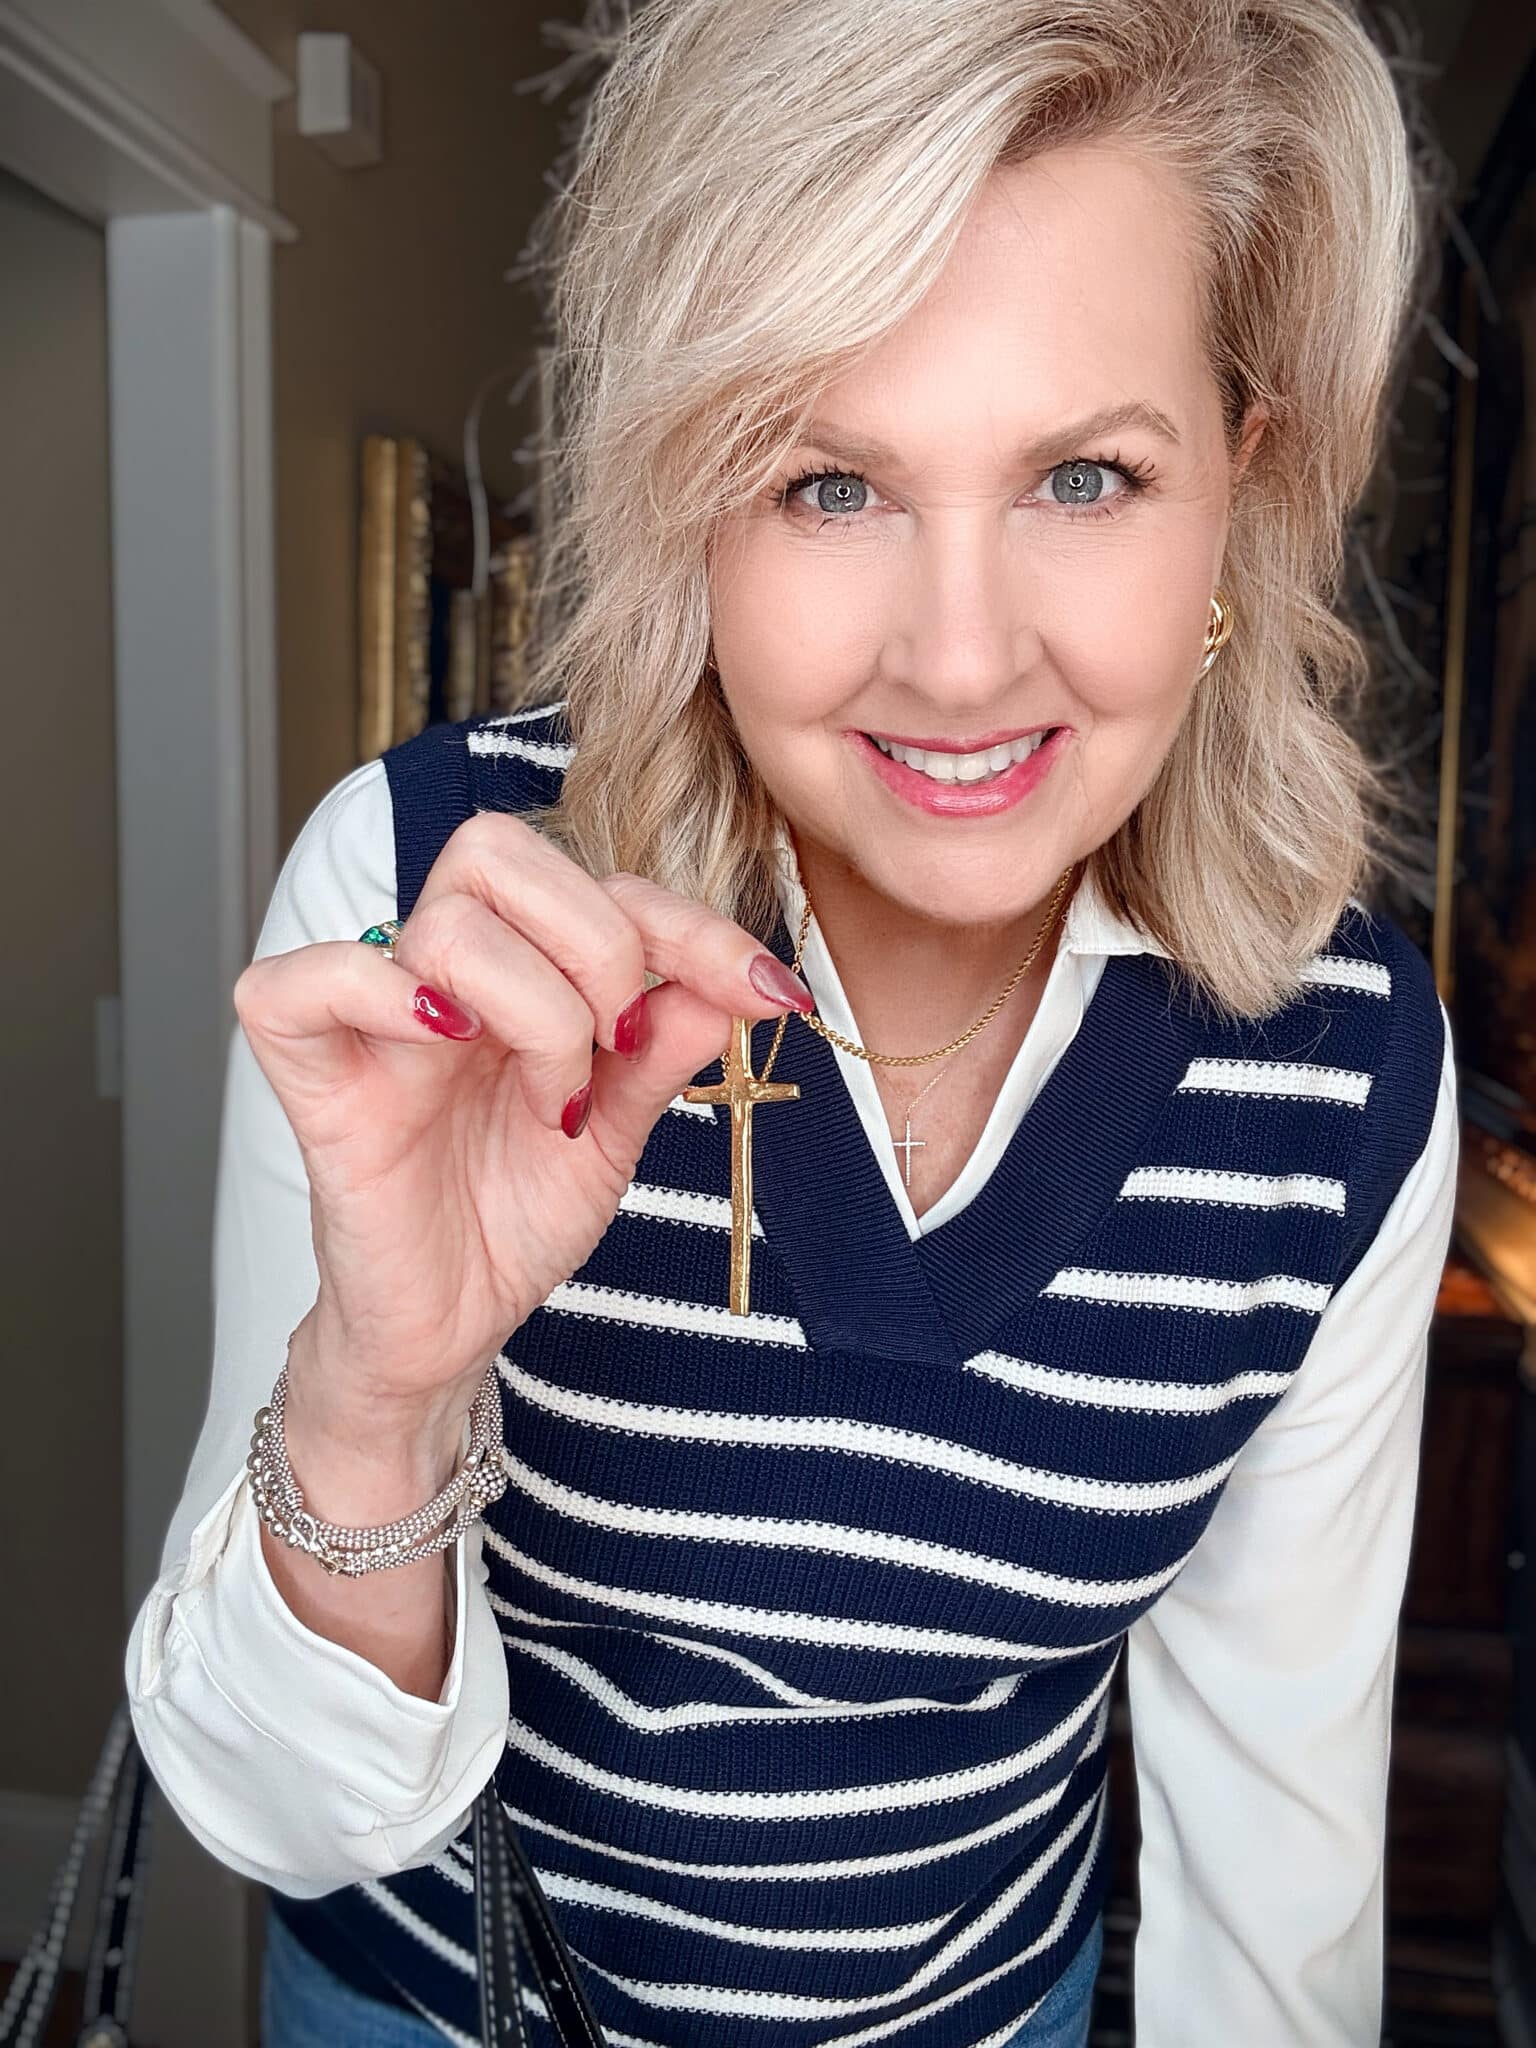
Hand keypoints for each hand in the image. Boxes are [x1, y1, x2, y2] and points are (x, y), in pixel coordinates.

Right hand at [233, 811, 811, 1425]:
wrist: (451, 1325)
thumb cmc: (513, 1216)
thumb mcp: (618, 1129)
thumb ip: (664, 1048)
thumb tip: (740, 979)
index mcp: (517, 968)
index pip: (595, 885)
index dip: (690, 924)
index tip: (765, 993)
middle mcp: (442, 973)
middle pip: (494, 851)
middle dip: (597, 942)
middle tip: (622, 1042)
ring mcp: (372, 1016)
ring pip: (444, 924)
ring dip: (533, 1011)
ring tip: (554, 1101)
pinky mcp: (311, 1074)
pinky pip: (301, 982)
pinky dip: (380, 995)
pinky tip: (443, 1045)